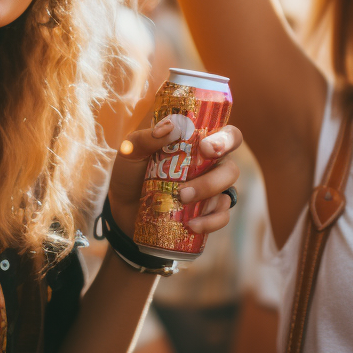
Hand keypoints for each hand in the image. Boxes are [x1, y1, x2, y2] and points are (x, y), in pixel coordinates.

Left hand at [106, 91, 241, 236]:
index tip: (206, 148)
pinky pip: (221, 217)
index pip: (228, 136)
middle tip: (184, 190)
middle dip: (214, 178)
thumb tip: (171, 128)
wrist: (122, 207)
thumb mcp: (131, 151)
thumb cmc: (131, 172)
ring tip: (182, 200)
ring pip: (227, 192)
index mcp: (199, 143)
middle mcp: (211, 165)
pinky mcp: (206, 213)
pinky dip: (210, 221)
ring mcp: (211, 191)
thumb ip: (146, 138)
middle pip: (230, 168)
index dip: (225, 140)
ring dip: (208, 196)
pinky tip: (191, 224)